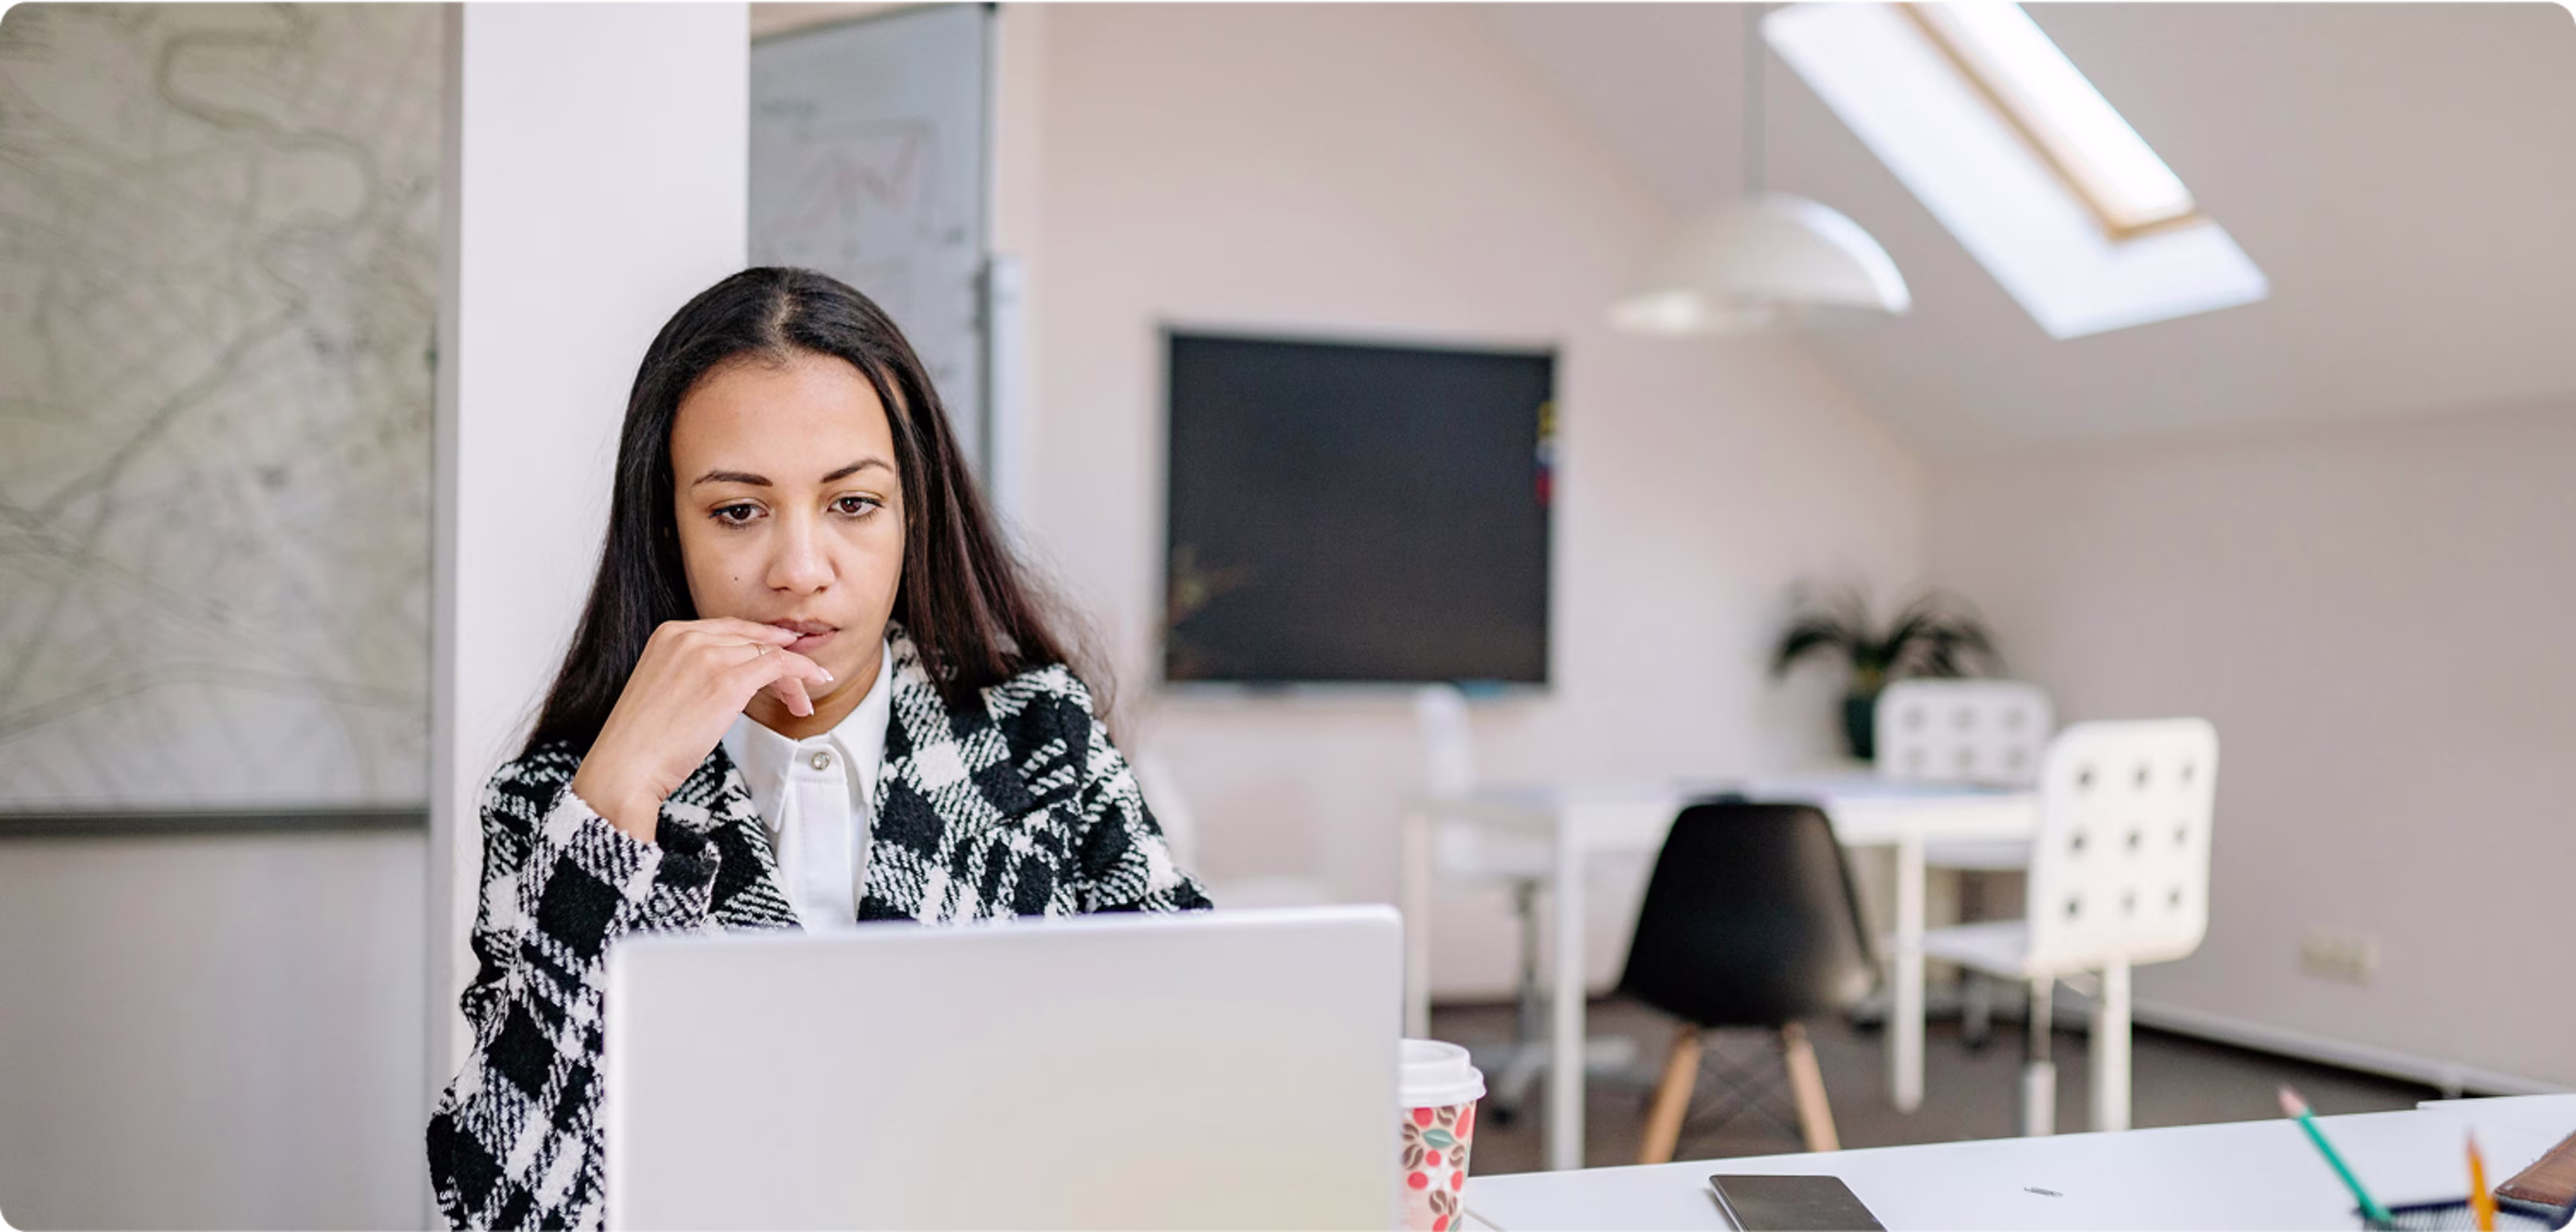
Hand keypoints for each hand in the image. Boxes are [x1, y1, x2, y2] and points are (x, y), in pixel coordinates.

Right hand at [568, 618, 833, 843]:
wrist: (626, 766)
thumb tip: (732, 678)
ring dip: (794, 677)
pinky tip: (814, 685)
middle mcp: (688, 636)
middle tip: (799, 685)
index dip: (762, 640)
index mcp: (669, 633)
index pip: (730, 629)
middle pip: (752, 640)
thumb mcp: (664, 688)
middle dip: (782, 661)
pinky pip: (779, 665)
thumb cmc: (642, 740)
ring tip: (801, 702)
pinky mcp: (727, 681)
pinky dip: (802, 672)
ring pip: (770, 653)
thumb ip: (692, 670)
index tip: (783, 651)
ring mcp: (708, 656)